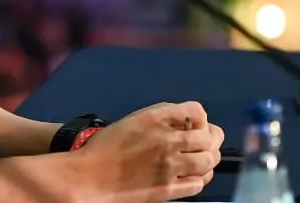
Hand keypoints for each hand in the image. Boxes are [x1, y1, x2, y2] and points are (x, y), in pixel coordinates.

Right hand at [72, 101, 224, 202]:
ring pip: (209, 160)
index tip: (195, 124)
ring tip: (201, 160)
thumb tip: (186, 122)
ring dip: (208, 158)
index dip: (200, 117)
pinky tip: (192, 176)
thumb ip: (161, 118)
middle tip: (204, 143)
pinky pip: (199, 183)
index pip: (196, 110)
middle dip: (210, 138)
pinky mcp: (169, 190)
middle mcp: (167, 140)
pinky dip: (200, 178)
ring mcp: (170, 166)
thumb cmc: (106, 147)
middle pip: (209, 137)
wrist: (90, 177)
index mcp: (156, 118)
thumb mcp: (133, 120)